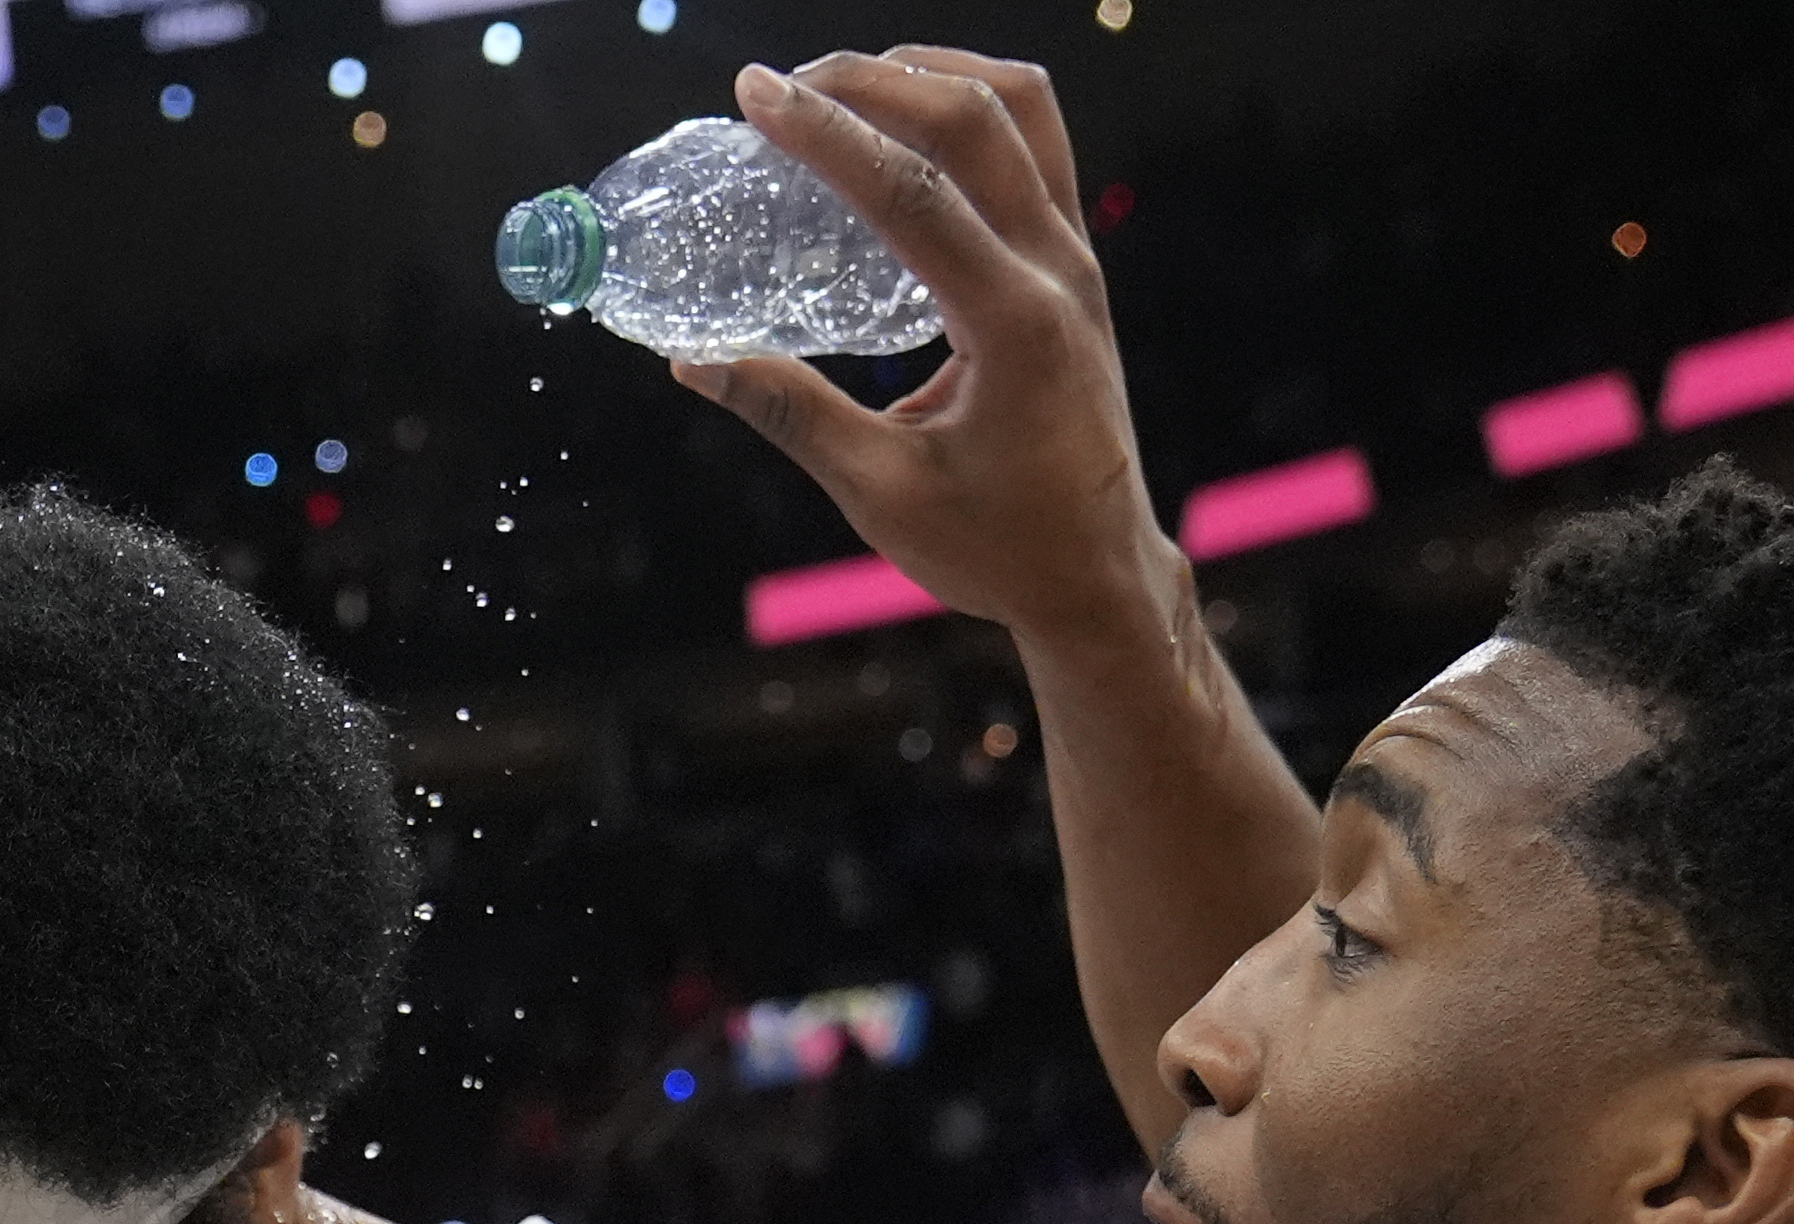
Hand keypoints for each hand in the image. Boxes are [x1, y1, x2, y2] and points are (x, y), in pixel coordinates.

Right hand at [681, 54, 1172, 651]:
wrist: (1100, 578)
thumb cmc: (1000, 548)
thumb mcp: (883, 494)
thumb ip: (791, 413)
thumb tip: (693, 364)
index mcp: (1014, 326)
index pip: (914, 193)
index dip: (827, 134)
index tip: (755, 96)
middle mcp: (1059, 274)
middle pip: (975, 118)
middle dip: (873, 79)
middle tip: (785, 85)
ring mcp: (1078, 261)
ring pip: (1022, 109)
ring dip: (934, 75)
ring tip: (849, 85)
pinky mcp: (1076, 266)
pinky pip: (1034, 146)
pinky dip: (970, 113)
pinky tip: (905, 133)